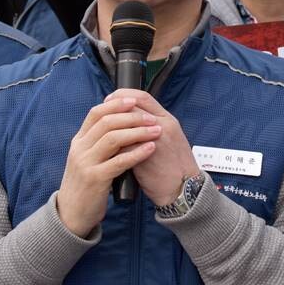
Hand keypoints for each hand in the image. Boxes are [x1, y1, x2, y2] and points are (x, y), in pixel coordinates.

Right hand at [56, 93, 162, 236]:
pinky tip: (150, 148)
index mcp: (78, 141)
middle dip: (132, 117)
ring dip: (137, 131)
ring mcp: (85, 163)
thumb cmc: (85, 186)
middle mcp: (79, 149)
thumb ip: (98, 142)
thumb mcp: (86, 159)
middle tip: (152, 118)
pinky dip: (137, 153)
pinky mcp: (95, 179)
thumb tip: (119, 123)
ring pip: (112, 138)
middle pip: (106, 122)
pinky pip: (119, 161)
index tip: (134, 100)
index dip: (115, 104)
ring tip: (156, 130)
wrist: (71, 215)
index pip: (95, 113)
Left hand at [103, 90, 200, 208]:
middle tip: (100, 114)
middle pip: (132, 106)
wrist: (182, 189)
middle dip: (112, 108)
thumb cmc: (174, 167)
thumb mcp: (168, 140)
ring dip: (111, 126)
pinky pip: (124, 143)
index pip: (143, 96)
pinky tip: (105, 147)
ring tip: (101, 131)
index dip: (123, 96)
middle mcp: (163, 125)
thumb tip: (129, 122)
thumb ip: (151, 129)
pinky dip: (113, 143)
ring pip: (127, 123)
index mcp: (168, 120)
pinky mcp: (146, 155)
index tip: (110, 100)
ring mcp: (155, 139)